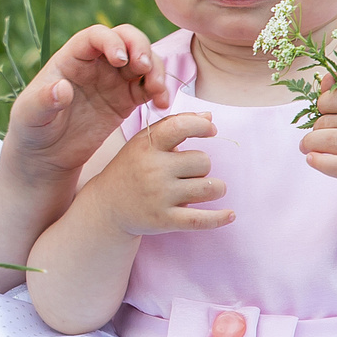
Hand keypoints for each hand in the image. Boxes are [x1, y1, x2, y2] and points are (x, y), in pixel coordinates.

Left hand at [5, 23, 174, 178]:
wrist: (47, 154)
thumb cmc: (33, 128)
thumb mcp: (31, 115)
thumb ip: (44, 100)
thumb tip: (61, 88)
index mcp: (71, 58)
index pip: (96, 36)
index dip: (111, 41)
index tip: (120, 60)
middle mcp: (96, 63)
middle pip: (127, 39)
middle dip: (141, 47)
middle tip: (145, 68)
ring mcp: (114, 80)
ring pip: (143, 60)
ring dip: (156, 69)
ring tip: (157, 91)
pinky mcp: (126, 100)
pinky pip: (148, 88)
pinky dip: (160, 91)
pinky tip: (162, 105)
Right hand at [86, 112, 231, 234]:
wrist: (107, 207)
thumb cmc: (132, 169)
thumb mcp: (144, 143)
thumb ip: (174, 125)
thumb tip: (208, 117)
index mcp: (146, 147)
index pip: (180, 127)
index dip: (201, 126)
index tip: (210, 131)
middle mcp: (152, 170)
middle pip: (203, 161)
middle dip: (202, 166)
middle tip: (189, 172)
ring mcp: (159, 197)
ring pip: (209, 187)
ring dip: (214, 188)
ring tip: (205, 189)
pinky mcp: (164, 220)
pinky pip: (202, 220)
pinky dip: (220, 218)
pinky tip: (230, 214)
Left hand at [298, 83, 336, 201]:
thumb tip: (326, 78)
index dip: (326, 101)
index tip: (321, 110)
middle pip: (331, 121)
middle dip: (315, 128)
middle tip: (314, 135)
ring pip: (331, 141)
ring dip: (311, 143)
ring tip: (307, 146)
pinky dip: (319, 162)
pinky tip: (312, 158)